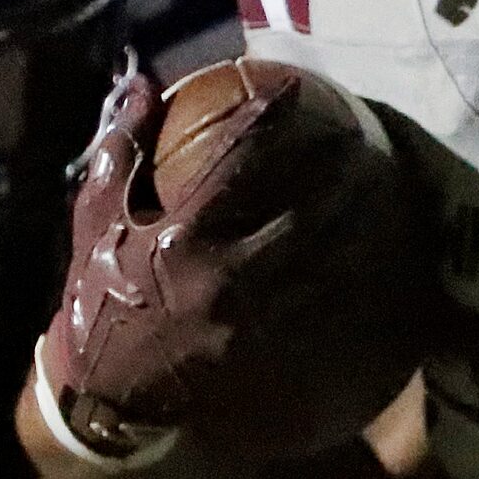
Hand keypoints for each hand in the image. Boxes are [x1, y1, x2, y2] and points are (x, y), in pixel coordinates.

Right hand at [37, 68, 419, 464]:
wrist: (107, 394)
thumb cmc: (101, 296)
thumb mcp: (94, 221)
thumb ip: (119, 152)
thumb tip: (139, 84)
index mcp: (181, 234)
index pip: (234, 162)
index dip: (266, 119)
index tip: (293, 88)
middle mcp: (224, 272)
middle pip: (302, 214)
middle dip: (336, 176)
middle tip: (362, 141)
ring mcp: (251, 315)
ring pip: (322, 263)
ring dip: (356, 226)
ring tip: (383, 191)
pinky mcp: (266, 346)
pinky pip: (319, 309)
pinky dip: (349, 282)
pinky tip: (375, 258)